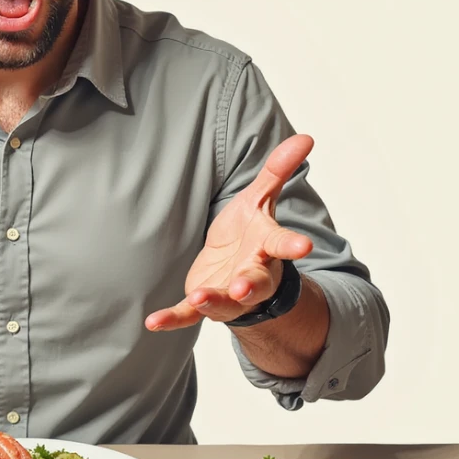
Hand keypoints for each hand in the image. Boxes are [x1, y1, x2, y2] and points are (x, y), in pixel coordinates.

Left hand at [145, 134, 314, 330]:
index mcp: (267, 247)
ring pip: (222, 302)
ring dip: (211, 301)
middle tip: (243, 288)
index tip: (304, 246)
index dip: (292, 245)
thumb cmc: (250, 233)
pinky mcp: (203, 302)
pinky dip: (171, 318)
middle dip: (249, 286)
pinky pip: (187, 315)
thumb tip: (306, 137)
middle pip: (255, 283)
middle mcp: (252, 275)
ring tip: (198, 297)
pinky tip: (152, 322)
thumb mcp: (260, 200)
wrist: (240, 274)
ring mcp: (227, 292)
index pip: (281, 244)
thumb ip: (277, 171)